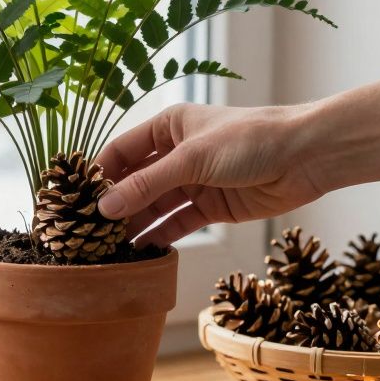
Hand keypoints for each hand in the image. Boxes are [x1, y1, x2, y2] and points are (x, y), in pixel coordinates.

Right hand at [96, 103, 326, 246]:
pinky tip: (140, 253)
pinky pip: (177, 224)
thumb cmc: (250, 140)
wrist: (307, 157)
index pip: (120, 152)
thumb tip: (104, 209)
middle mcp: (176, 154)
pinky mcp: (212, 207)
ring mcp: (194, 182)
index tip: (72, 202)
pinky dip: (160, 238)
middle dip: (113, 207)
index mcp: (168, 127)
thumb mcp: (192, 159)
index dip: (97, 176)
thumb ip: (147, 185)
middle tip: (86, 233)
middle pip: (135, 183)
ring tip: (107, 249)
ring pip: (154, 207)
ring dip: (134, 226)